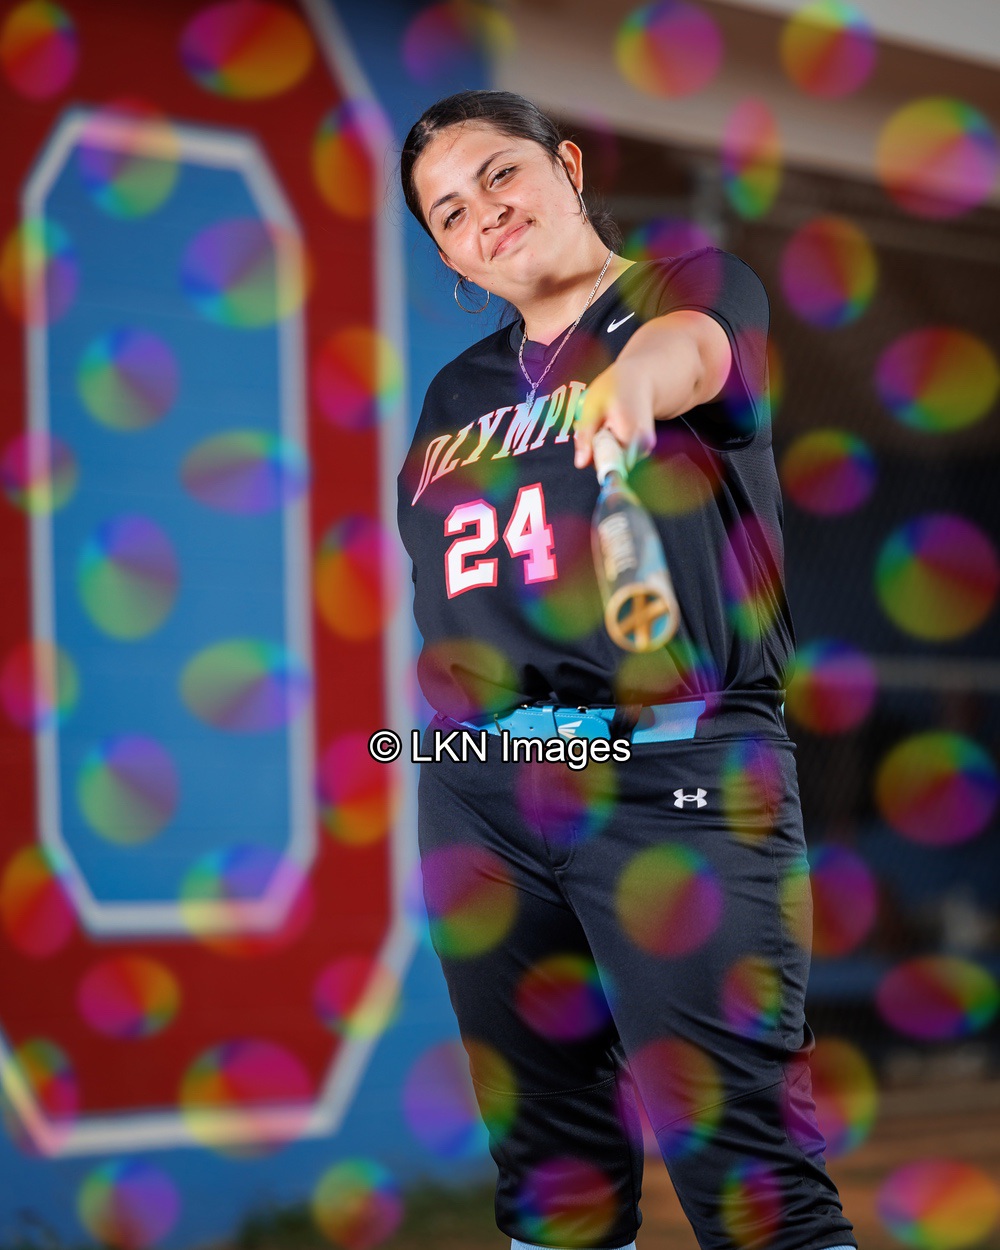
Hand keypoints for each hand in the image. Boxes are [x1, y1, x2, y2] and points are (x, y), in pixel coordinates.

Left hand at [573, 356, 657, 471]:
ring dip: (603, 446)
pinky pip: (620, 454)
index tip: (592, 436)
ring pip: (614, 459)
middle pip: (609, 463)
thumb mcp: (592, 406)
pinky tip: (612, 427)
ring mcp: (645, 449)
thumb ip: (586, 436)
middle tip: (596, 424)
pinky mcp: (644, 449)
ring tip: (605, 423)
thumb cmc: (615, 387)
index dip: (593, 456)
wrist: (641, 378)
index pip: (606, 466)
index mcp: (630, 436)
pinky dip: (611, 443)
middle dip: (596, 450)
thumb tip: (580, 464)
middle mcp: (642, 447)